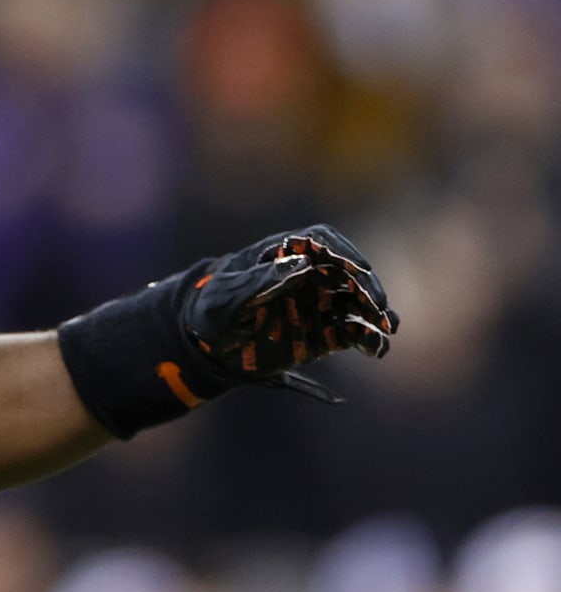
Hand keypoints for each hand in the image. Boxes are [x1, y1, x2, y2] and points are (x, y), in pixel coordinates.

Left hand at [184, 224, 396, 378]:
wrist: (204, 349)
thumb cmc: (209, 313)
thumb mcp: (226, 298)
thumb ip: (260, 281)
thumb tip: (302, 262)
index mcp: (281, 255)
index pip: (320, 242)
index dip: (342, 253)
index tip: (357, 272)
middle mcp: (305, 275)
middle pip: (347, 271)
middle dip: (367, 286)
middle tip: (378, 307)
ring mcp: (316, 304)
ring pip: (357, 302)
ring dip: (376, 313)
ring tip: (386, 329)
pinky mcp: (322, 333)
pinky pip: (353, 332)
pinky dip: (368, 339)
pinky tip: (375, 350)